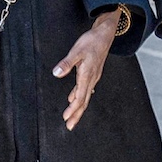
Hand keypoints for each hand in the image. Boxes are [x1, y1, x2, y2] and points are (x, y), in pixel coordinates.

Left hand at [53, 9, 120, 130]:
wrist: (104, 34)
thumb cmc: (91, 42)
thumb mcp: (76, 51)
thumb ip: (66, 63)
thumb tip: (56, 73)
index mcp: (87, 76)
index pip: (79, 98)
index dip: (73, 110)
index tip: (66, 119)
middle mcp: (91, 79)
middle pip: (83, 101)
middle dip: (76, 115)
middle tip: (69, 126)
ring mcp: (92, 77)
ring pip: (85, 96)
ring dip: (78, 108)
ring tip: (71, 118)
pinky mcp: (92, 73)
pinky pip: (85, 89)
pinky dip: (79, 97)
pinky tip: (73, 99)